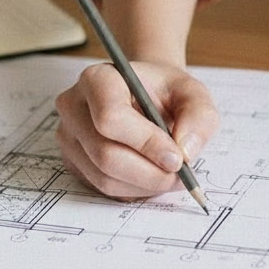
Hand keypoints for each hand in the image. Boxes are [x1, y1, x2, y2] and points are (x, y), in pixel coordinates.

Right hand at [55, 61, 219, 200]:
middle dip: (149, 173)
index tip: (177, 158)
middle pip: (105, 154)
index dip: (146, 143)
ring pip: (104, 177)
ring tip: (169, 175)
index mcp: (97, 79)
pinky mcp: (72, 161)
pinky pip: (102, 188)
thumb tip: (184, 152)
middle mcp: (74, 107)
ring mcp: (68, 136)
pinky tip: (150, 176)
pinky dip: (133, 189)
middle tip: (179, 175)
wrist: (146, 96)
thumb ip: (199, 117)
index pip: (111, 117)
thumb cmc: (165, 93)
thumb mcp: (193, 94)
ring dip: (144, 185)